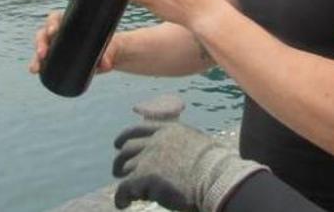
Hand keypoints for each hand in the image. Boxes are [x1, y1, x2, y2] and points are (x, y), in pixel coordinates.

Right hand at [28, 11, 118, 73]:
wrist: (110, 55)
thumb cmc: (109, 45)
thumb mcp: (111, 48)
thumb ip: (109, 54)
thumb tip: (105, 64)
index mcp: (71, 22)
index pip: (56, 17)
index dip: (52, 22)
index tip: (54, 31)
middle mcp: (60, 32)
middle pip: (44, 33)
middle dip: (40, 42)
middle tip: (43, 53)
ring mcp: (57, 45)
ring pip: (41, 47)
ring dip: (36, 56)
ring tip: (35, 68)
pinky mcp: (57, 58)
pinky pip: (43, 60)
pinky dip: (37, 64)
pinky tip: (34, 71)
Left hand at [113, 121, 265, 210]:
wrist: (215, 178)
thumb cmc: (215, 166)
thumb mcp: (198, 143)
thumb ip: (182, 144)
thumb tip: (177, 157)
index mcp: (169, 130)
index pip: (139, 129)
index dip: (125, 137)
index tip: (118, 144)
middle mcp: (155, 141)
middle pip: (128, 149)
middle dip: (121, 160)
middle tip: (117, 171)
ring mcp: (148, 158)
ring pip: (126, 169)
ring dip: (126, 180)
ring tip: (129, 193)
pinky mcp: (144, 177)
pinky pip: (124, 188)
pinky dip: (122, 197)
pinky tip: (123, 204)